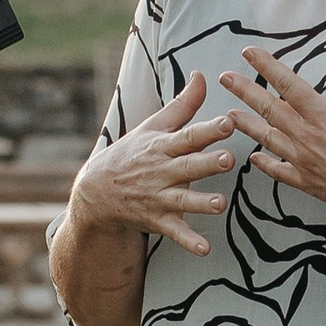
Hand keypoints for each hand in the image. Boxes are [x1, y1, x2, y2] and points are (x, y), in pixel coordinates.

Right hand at [68, 69, 234, 257]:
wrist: (96, 192)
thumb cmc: (133, 153)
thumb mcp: (153, 127)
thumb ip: (183, 105)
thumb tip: (202, 75)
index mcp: (163, 146)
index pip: (188, 135)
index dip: (208, 129)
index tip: (229, 122)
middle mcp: (161, 171)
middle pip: (188, 166)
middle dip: (207, 163)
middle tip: (228, 159)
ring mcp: (158, 197)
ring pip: (182, 201)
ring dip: (201, 203)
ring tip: (220, 204)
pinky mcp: (157, 221)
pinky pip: (174, 232)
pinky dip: (188, 241)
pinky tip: (205, 250)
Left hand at [216, 39, 325, 225]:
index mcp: (320, 115)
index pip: (287, 84)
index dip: (266, 66)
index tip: (248, 53)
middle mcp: (304, 135)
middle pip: (268, 108)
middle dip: (244, 91)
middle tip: (225, 78)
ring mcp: (301, 159)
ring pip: (267, 138)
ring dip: (246, 125)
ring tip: (229, 115)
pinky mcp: (304, 180)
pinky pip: (278, 171)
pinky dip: (265, 164)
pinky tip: (254, 158)